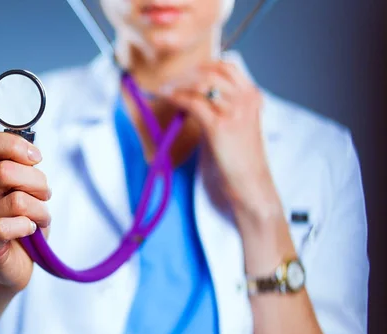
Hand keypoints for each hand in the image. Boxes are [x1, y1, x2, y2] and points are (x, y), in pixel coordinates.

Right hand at [0, 132, 50, 293]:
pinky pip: (6, 227)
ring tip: (40, 219)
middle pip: (6, 171)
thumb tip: (32, 153)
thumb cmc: (24, 220)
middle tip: (43, 196)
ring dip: (40, 210)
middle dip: (38, 183)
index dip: (15, 146)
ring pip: (17, 201)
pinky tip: (30, 230)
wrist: (17, 262)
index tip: (36, 159)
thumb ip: (25, 167)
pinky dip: (27, 226)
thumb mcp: (28, 187)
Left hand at [159, 61, 282, 229]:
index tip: (182, 74)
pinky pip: (193, 102)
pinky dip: (176, 97)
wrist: (249, 184)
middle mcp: (246, 98)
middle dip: (186, 73)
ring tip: (164, 90)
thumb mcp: (233, 124)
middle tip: (168, 82)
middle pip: (212, 70)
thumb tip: (190, 94)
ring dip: (179, 84)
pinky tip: (167, 98)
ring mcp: (235, 110)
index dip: (201, 67)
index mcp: (252, 96)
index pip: (226, 66)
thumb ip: (218, 106)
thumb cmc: (237, 158)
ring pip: (202, 82)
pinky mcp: (220, 125)